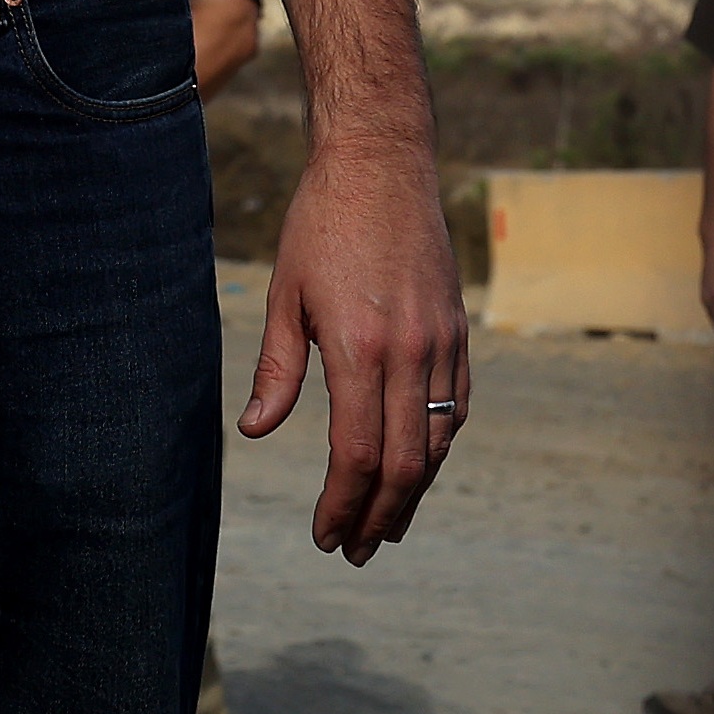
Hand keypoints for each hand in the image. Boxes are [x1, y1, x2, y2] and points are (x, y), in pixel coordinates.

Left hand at [243, 141, 470, 563]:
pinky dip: (438, 449)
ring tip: (386, 527)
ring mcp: (441, 343)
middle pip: (404, 463)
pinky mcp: (457, 331)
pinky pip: (456, 408)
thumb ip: (278, 369)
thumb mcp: (286, 293)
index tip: (326, 535)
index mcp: (360, 347)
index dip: (343, 504)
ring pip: (438, 443)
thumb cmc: (322, 223)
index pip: (358, 453)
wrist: (382, 162)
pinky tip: (418, 469)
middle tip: (356, 551)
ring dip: (412, 493)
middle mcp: (410, 352)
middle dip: (379, 516)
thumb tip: (256, 432)